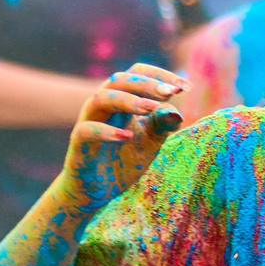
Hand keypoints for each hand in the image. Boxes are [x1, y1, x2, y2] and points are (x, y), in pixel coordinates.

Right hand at [62, 64, 186, 212]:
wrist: (100, 191)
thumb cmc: (125, 161)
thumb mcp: (151, 141)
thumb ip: (162, 124)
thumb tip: (176, 111)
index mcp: (122, 100)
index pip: (137, 74)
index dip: (160, 75)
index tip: (186, 87)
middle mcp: (103, 106)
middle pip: (119, 80)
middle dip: (147, 84)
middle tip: (170, 93)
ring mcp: (89, 122)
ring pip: (101, 98)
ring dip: (128, 100)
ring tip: (151, 109)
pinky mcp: (79, 144)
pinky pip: (87, 130)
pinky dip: (106, 131)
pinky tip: (126, 136)